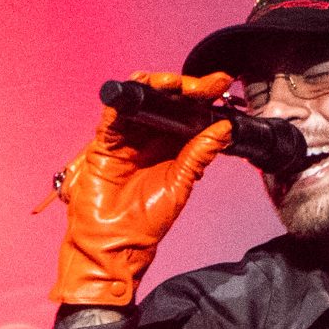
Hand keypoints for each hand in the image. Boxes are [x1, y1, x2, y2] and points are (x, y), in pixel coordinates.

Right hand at [51, 71, 233, 306]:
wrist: (116, 244)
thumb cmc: (146, 222)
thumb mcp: (180, 184)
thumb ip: (199, 154)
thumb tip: (224, 129)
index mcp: (170, 148)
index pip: (187, 114)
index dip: (203, 97)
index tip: (222, 83)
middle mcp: (148, 138)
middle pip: (164, 100)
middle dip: (183, 87)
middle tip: (202, 84)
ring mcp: (125, 138)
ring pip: (139, 100)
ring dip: (155, 86)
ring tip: (173, 83)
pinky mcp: (104, 143)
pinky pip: (113, 115)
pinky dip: (124, 100)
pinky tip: (140, 91)